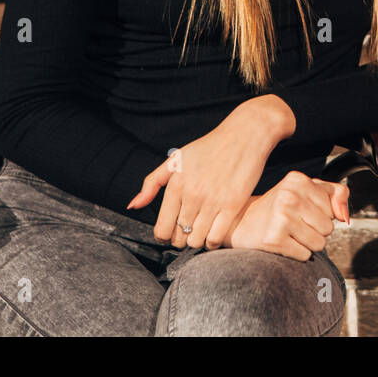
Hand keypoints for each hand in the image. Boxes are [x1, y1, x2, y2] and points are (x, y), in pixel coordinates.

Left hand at [126, 95, 295, 249]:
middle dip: (181, 239)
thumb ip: (152, 183)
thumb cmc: (209, 147)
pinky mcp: (233, 205)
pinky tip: (214, 233)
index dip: (164, 236)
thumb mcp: (176, 160)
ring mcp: (213, 201)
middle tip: (187, 231)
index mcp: (176, 185)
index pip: (162, 228)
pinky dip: (212, 242)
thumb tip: (133, 206)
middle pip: (179, 237)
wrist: (245, 134)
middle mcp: (192, 195)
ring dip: (197, 241)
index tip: (170, 233)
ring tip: (200, 232)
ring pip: (196, 240)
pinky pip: (216, 238)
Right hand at [224, 172, 350, 260]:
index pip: (333, 210)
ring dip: (307, 244)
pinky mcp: (273, 238)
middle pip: (328, 228)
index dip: (322, 215)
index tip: (303, 212)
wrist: (241, 223)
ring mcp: (281, 216)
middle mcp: (289, 195)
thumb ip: (336, 195)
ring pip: (319, 244)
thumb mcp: (308, 191)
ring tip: (290, 234)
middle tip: (296, 225)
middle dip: (316, 231)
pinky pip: (304, 255)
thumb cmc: (279, 207)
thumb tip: (345, 216)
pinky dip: (296, 253)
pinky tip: (282, 242)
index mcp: (298, 180)